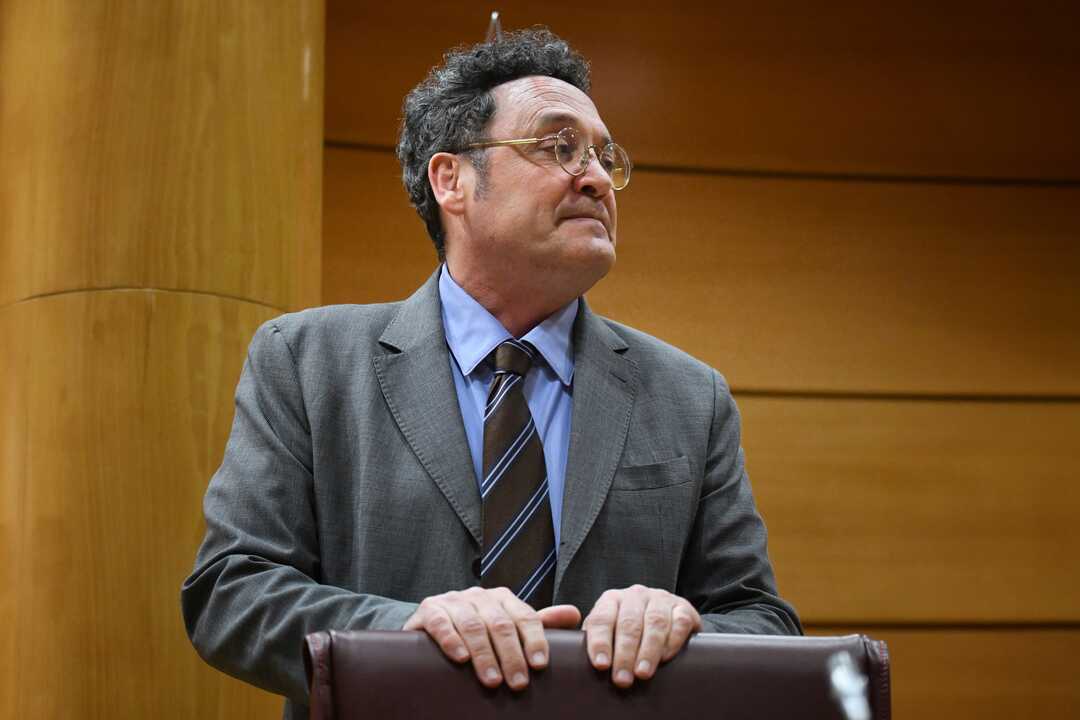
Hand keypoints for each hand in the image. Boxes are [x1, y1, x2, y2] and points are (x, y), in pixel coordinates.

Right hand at [403, 586, 580, 689]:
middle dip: (511, 655)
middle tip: (518, 683)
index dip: (534, 640)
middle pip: (501, 624)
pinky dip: (451, 640)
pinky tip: (460, 658)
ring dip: (485, 654)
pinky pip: (441, 622)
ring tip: (493, 680)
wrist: (431, 630)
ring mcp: (453, 601)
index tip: (540, 665)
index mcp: (502, 598)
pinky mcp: (429, 610)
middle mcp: (478, 596)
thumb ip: (538, 624)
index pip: (525, 616)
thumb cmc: (476, 634)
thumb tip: (573, 613)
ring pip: (473, 625)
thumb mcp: (508, 629)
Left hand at [582, 585, 701, 687]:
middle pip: (628, 623)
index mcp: (611, 600)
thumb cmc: (629, 631)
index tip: (601, 664)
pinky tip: (665, 657)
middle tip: (622, 678)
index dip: (600, 642)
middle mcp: (635, 595)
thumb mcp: (609, 632)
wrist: (666, 618)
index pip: (601, 618)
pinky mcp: (682, 607)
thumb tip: (576, 660)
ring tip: (642, 673)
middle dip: (624, 653)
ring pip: (654, 622)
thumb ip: (595, 641)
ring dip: (648, 650)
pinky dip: (672, 641)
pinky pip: (678, 622)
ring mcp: (660, 599)